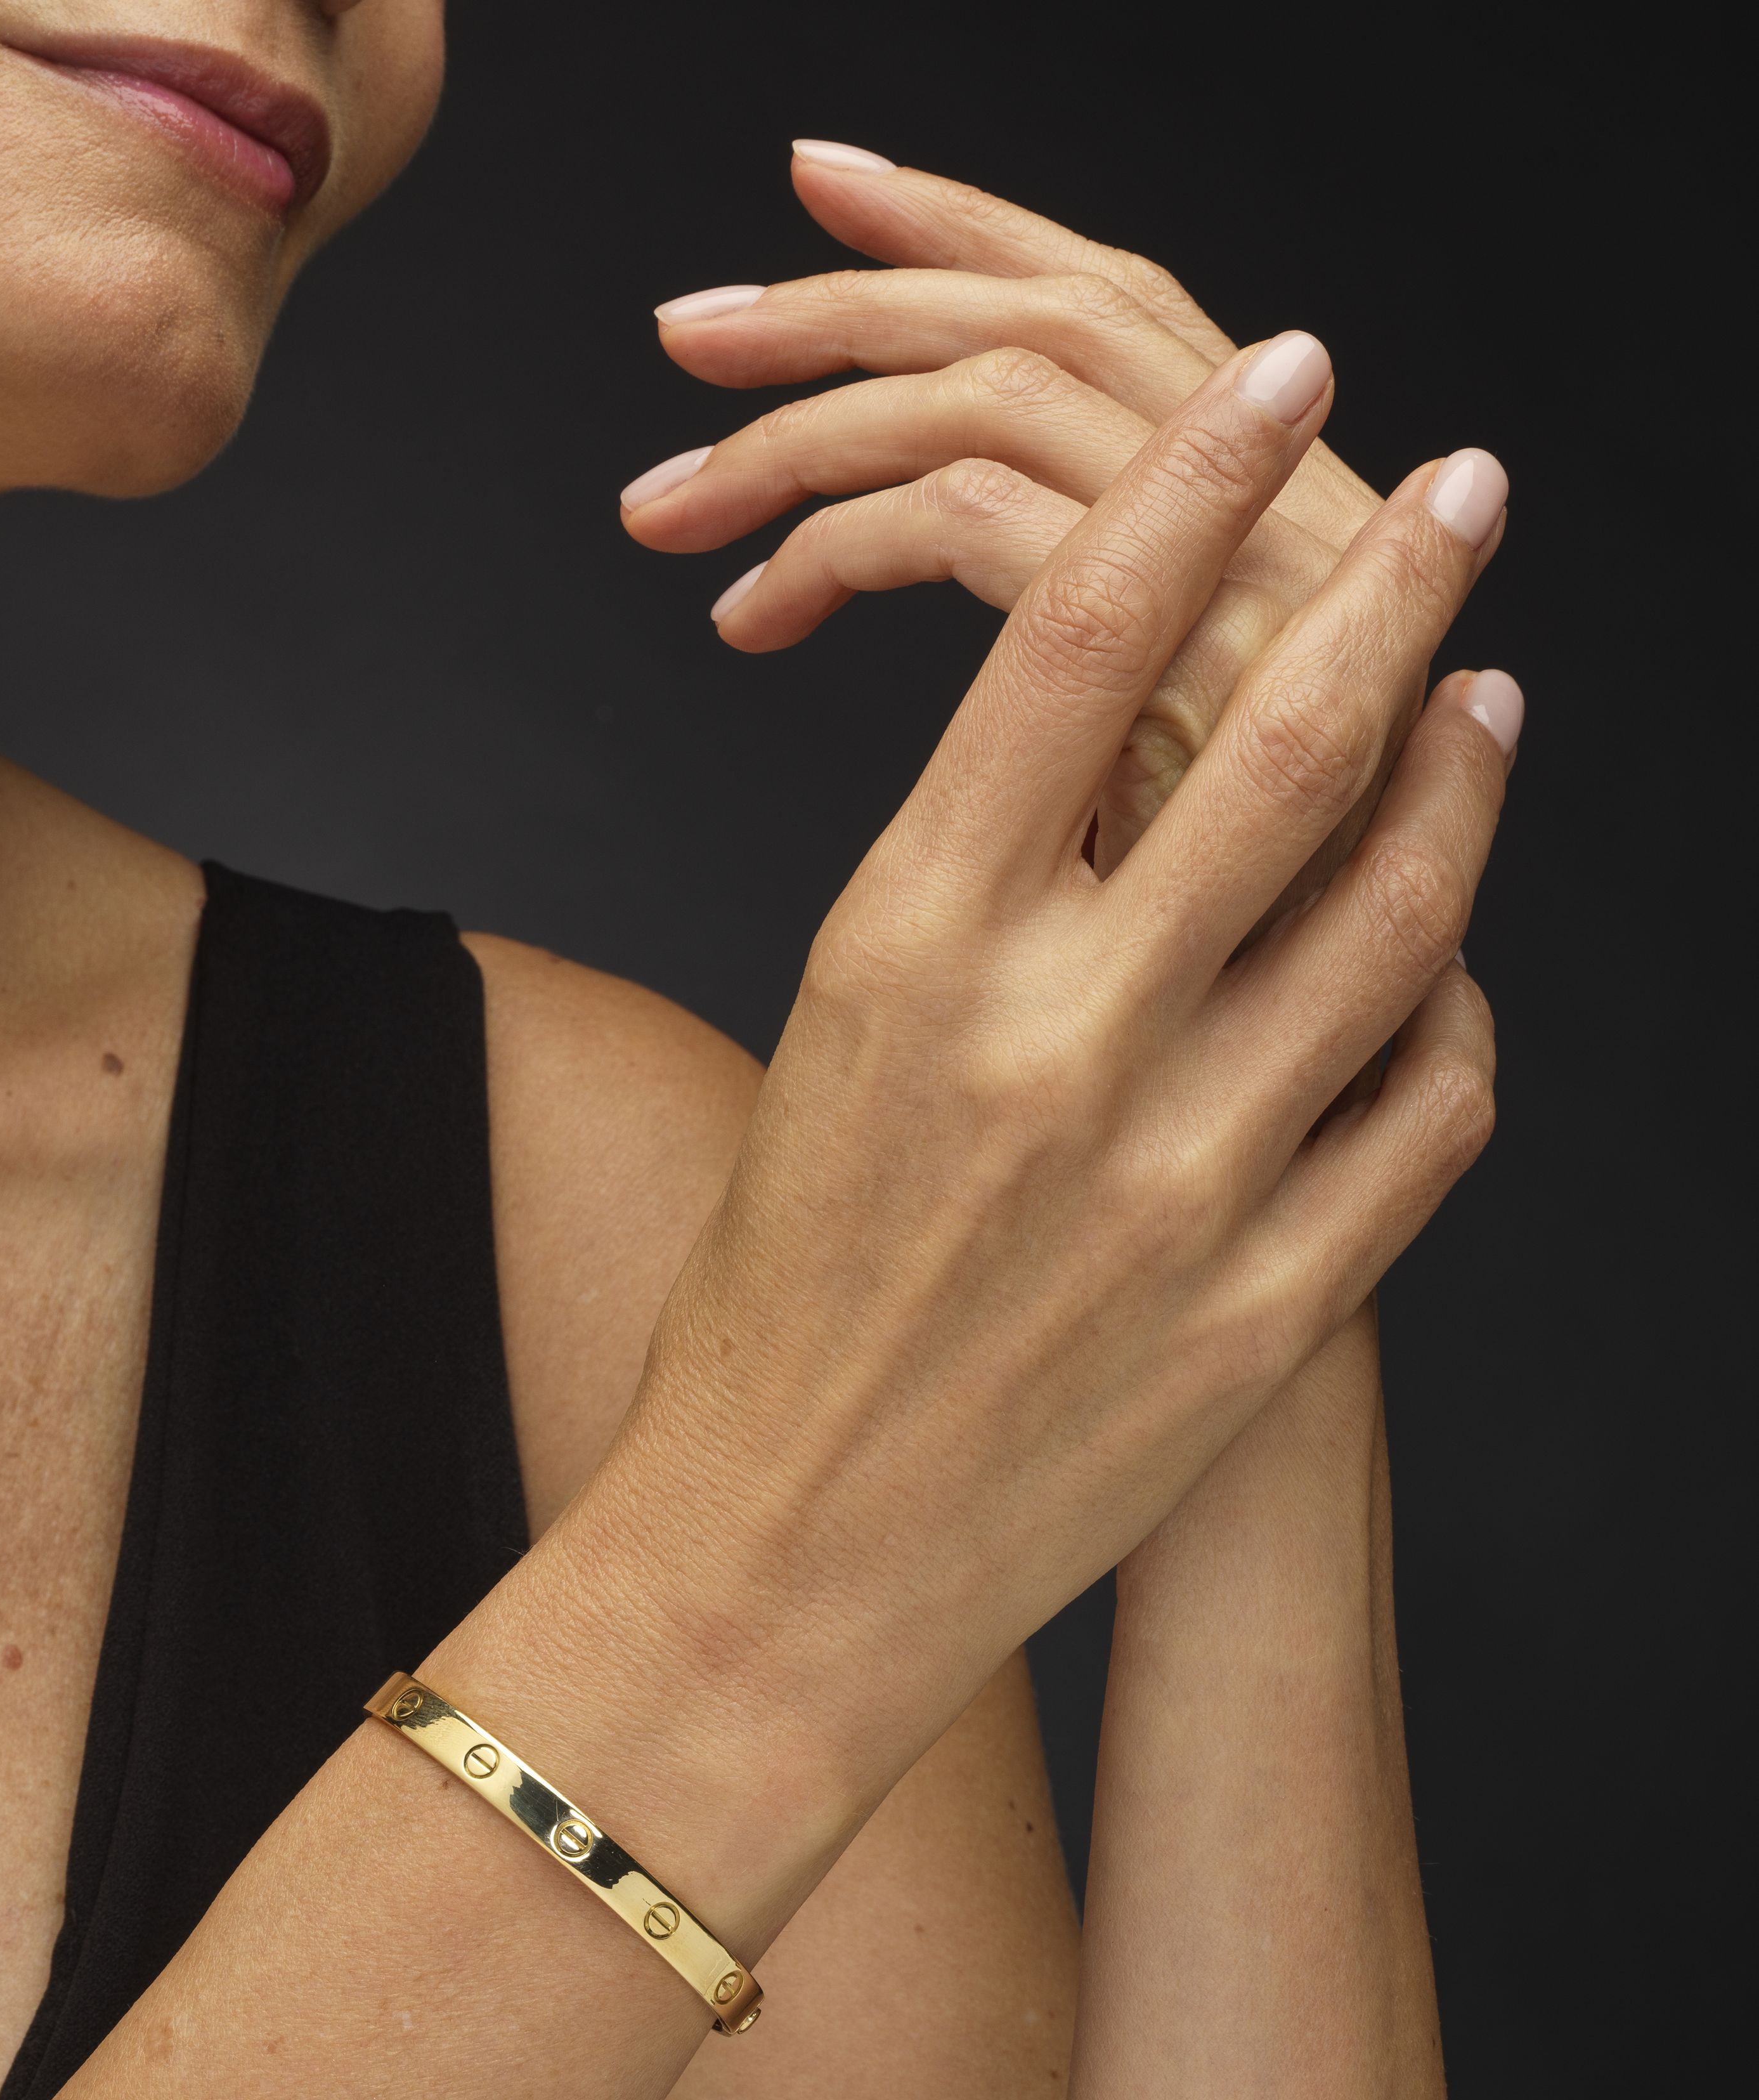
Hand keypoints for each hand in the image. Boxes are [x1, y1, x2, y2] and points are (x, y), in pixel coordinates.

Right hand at [586, 329, 1514, 1787]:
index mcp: (901, 954)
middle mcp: (1051, 1043)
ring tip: (1486, 703)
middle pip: (1284, 740)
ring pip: (1403, 911)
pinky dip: (1461, 1012)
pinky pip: (1434, 1108)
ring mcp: (1182, 1180)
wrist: (779, 1559)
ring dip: (1468, 776)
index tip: (1284, 381)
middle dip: (1399, 576)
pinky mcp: (1269, 1309)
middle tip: (1464, 486)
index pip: (1073, 641)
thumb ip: (970, 905)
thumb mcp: (825, 1048)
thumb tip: (1124, 775)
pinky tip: (1454, 964)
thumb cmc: (771, 1300)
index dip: (1197, 480)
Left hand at [618, 152, 1492, 935]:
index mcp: (1265, 516)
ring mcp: (1252, 587)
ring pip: (998, 400)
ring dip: (809, 424)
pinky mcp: (1193, 666)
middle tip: (688, 323)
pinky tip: (761, 608)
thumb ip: (1073, 629)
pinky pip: (982, 525)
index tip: (826, 189)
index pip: (1110, 307)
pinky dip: (848, 539)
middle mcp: (1282, 518)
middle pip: (1048, 323)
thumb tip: (935, 516)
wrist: (1217, 1129)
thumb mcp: (1116, 766)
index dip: (963, 230)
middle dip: (849, 300)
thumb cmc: (1146, 980)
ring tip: (670, 501)